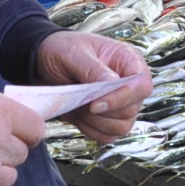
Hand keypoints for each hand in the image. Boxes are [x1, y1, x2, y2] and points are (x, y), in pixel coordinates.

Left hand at [38, 31, 154, 142]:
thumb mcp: (72, 53)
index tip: (95, 104)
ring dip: (96, 122)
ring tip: (78, 106)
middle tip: (80, 102)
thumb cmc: (61, 50)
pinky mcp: (107, 119)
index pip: (142, 85)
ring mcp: (120, 103)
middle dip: (104, 112)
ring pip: (122, 127)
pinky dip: (91, 130)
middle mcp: (128, 83)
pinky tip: (78, 116)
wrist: (43, 63)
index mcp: (127, 60)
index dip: (123, 98)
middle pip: (132, 110)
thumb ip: (92, 68)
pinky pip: (107, 135)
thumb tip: (112, 83)